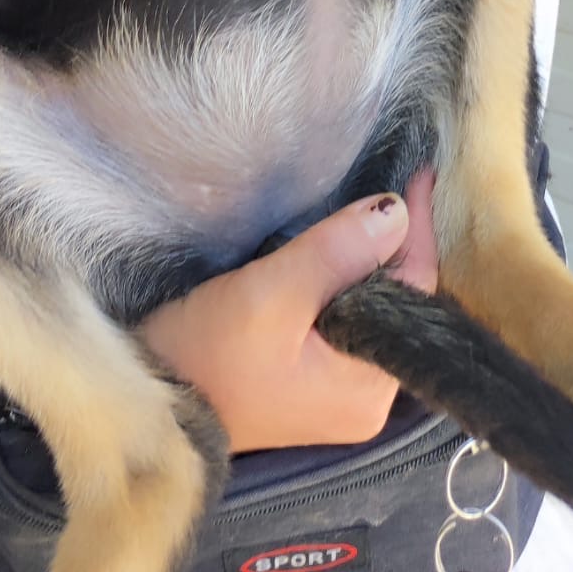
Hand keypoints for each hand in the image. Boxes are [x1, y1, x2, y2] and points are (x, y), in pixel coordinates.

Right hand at [141, 171, 438, 452]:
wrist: (153, 395)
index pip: (412, 294)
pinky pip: (343, 318)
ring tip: (370, 205)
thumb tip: (396, 211)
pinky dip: (341, 279)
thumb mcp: (272, 293)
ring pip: (368, 307)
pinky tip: (336, 249)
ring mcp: (335, 393)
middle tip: (398, 180)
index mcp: (368, 390)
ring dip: (365, 260)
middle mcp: (364, 398)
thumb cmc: (206, 352)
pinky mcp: (308, 380)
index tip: (419, 173)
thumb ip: (337, 252)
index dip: (415, 229)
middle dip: (394, 243)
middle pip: (395, 302)